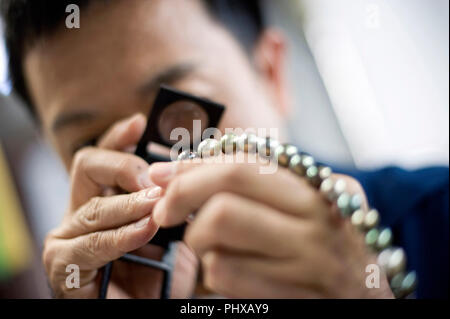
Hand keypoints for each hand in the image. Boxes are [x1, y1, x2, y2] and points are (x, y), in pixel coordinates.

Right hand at [43, 114, 196, 297]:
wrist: (154, 305)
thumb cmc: (163, 269)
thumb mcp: (172, 225)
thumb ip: (171, 198)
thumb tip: (186, 167)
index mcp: (104, 195)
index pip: (104, 154)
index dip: (119, 136)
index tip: (140, 121)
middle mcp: (81, 210)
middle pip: (87, 165)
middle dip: (123, 166)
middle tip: (154, 180)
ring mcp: (68, 237)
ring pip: (93, 206)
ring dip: (130, 205)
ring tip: (158, 207)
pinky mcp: (64, 265)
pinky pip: (91, 243)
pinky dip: (121, 236)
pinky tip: (145, 232)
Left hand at [149, 159, 393, 297]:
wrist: (369, 292)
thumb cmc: (325, 236)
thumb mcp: (303, 197)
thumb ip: (251, 177)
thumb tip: (171, 169)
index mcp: (314, 189)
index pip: (241, 168)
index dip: (190, 170)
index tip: (161, 176)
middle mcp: (315, 223)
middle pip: (224, 205)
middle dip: (181, 202)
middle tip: (166, 212)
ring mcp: (307, 264)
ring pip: (219, 246)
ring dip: (198, 241)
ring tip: (204, 240)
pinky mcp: (296, 297)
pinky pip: (228, 278)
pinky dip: (213, 271)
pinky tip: (225, 266)